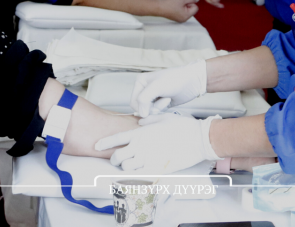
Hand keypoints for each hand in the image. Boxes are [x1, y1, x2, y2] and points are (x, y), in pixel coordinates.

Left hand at [95, 113, 220, 173]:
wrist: (198, 139)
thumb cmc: (183, 127)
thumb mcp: (164, 118)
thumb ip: (148, 120)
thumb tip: (140, 123)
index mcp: (141, 133)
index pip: (116, 139)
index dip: (104, 143)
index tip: (96, 146)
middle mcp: (142, 147)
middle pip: (117, 157)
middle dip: (115, 160)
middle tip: (119, 160)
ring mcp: (149, 159)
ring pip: (126, 169)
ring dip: (126, 169)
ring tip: (131, 167)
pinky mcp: (157, 170)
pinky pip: (140, 177)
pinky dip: (138, 177)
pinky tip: (140, 174)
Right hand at [130, 60, 206, 117]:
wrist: (192, 81)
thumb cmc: (175, 80)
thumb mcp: (157, 86)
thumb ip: (144, 99)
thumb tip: (141, 114)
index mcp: (140, 82)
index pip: (133, 102)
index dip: (142, 107)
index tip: (154, 103)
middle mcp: (144, 89)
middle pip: (140, 108)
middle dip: (152, 107)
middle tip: (163, 99)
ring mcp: (152, 97)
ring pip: (149, 111)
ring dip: (159, 107)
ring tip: (168, 98)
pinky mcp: (160, 103)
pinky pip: (156, 112)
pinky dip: (163, 108)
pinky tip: (169, 100)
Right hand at [156, 0, 198, 22]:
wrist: (159, 7)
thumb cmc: (170, 4)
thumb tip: (197, 0)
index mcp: (187, 16)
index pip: (196, 8)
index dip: (191, 2)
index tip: (183, 1)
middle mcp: (184, 19)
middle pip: (191, 9)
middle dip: (187, 4)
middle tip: (179, 2)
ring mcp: (180, 19)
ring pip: (187, 10)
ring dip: (183, 5)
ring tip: (176, 4)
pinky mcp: (176, 18)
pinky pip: (182, 11)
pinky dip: (179, 7)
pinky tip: (174, 6)